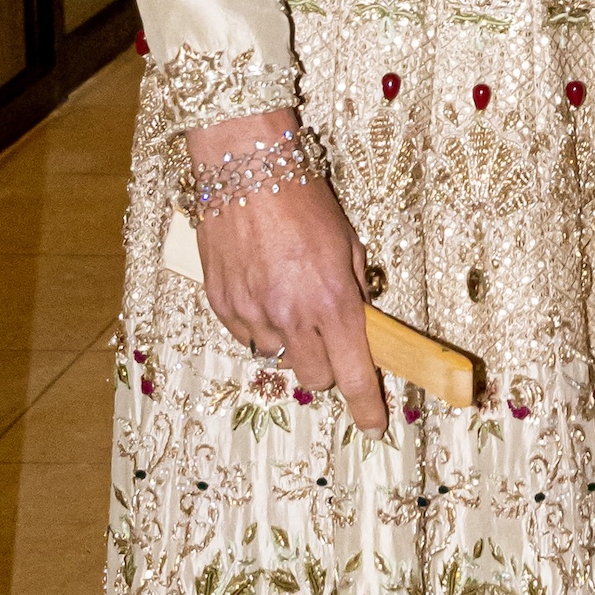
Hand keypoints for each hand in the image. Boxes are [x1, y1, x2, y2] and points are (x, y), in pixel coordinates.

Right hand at [187, 112, 386, 434]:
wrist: (245, 167)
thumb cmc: (304, 200)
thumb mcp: (348, 244)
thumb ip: (356, 292)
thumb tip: (360, 325)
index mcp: (332, 302)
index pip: (354, 375)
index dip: (367, 406)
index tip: (373, 426)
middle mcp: (291, 316)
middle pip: (315, 379)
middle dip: (327, 368)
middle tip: (328, 339)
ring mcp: (251, 313)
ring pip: (278, 358)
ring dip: (290, 343)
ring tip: (289, 299)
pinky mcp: (221, 304)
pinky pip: (246, 336)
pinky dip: (259, 325)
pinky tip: (263, 290)